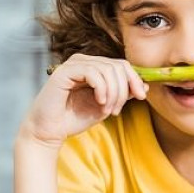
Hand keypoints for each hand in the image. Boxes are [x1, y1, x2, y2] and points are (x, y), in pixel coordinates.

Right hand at [21, 54, 147, 147]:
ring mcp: (73, 64)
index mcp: (94, 67)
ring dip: (113, 93)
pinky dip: (101, 88)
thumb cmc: (75, 118)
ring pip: (107, 69)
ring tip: (107, 110)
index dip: (134, 79)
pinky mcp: (64, 71)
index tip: (141, 96)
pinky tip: (100, 102)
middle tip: (117, 110)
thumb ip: (123, 94)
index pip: (122, 65)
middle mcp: (84, 61)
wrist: (49, 131)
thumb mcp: (107, 105)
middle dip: (123, 89)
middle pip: (118, 66)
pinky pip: (92, 72)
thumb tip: (144, 86)